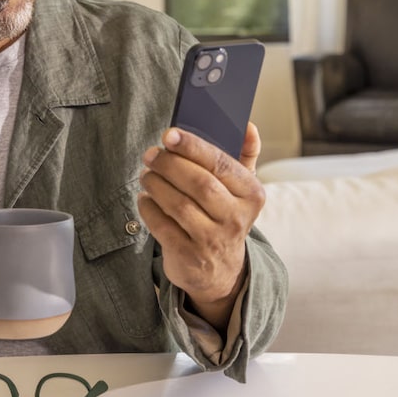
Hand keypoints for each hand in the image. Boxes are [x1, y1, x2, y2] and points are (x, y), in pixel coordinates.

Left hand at [136, 123, 265, 331]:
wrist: (220, 272)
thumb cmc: (225, 216)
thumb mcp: (242, 190)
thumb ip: (245, 155)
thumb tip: (248, 124)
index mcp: (252, 195)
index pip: (222, 164)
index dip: (193, 147)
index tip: (169, 134)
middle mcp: (236, 219)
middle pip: (199, 183)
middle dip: (169, 164)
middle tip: (151, 154)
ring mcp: (213, 241)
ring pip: (178, 204)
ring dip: (156, 184)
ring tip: (146, 174)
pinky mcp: (189, 257)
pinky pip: (162, 226)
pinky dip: (149, 208)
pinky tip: (145, 198)